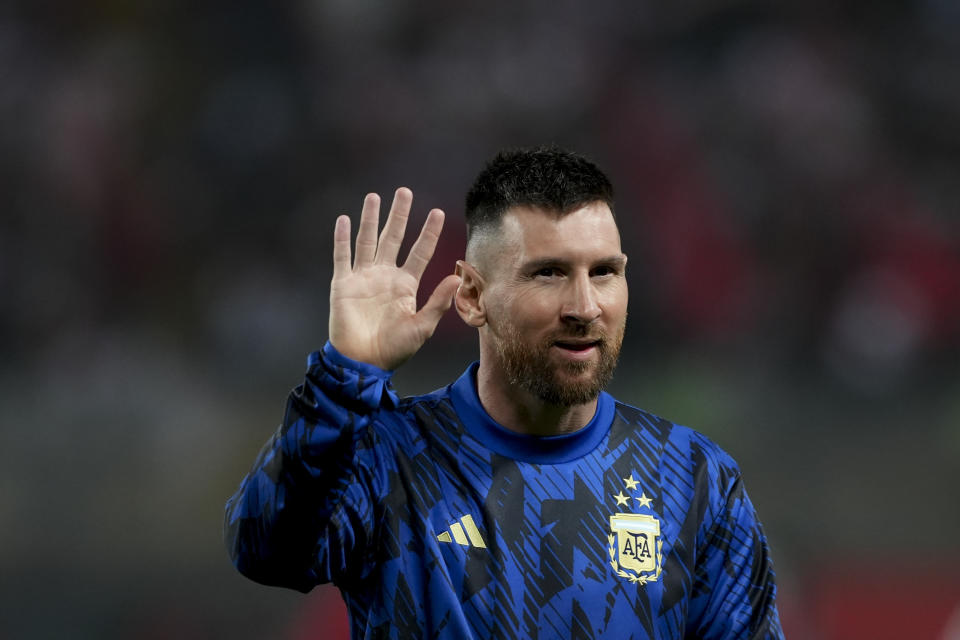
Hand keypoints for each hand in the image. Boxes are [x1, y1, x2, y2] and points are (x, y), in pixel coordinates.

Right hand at [329, 187, 460, 369]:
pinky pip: (342, 256)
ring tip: (375, 196)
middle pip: (393, 238)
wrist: (363, 362)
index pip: (420, 252)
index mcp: (405, 285)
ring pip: (367, 240)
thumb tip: (458, 278)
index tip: (438, 212)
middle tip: (405, 192)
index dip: (428, 233)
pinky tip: (344, 219)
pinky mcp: (342, 284)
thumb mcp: (422, 326)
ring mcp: (363, 278)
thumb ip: (438, 301)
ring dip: (371, 219)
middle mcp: (385, 276)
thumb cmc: (394, 348)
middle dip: (399, 215)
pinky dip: (342, 238)